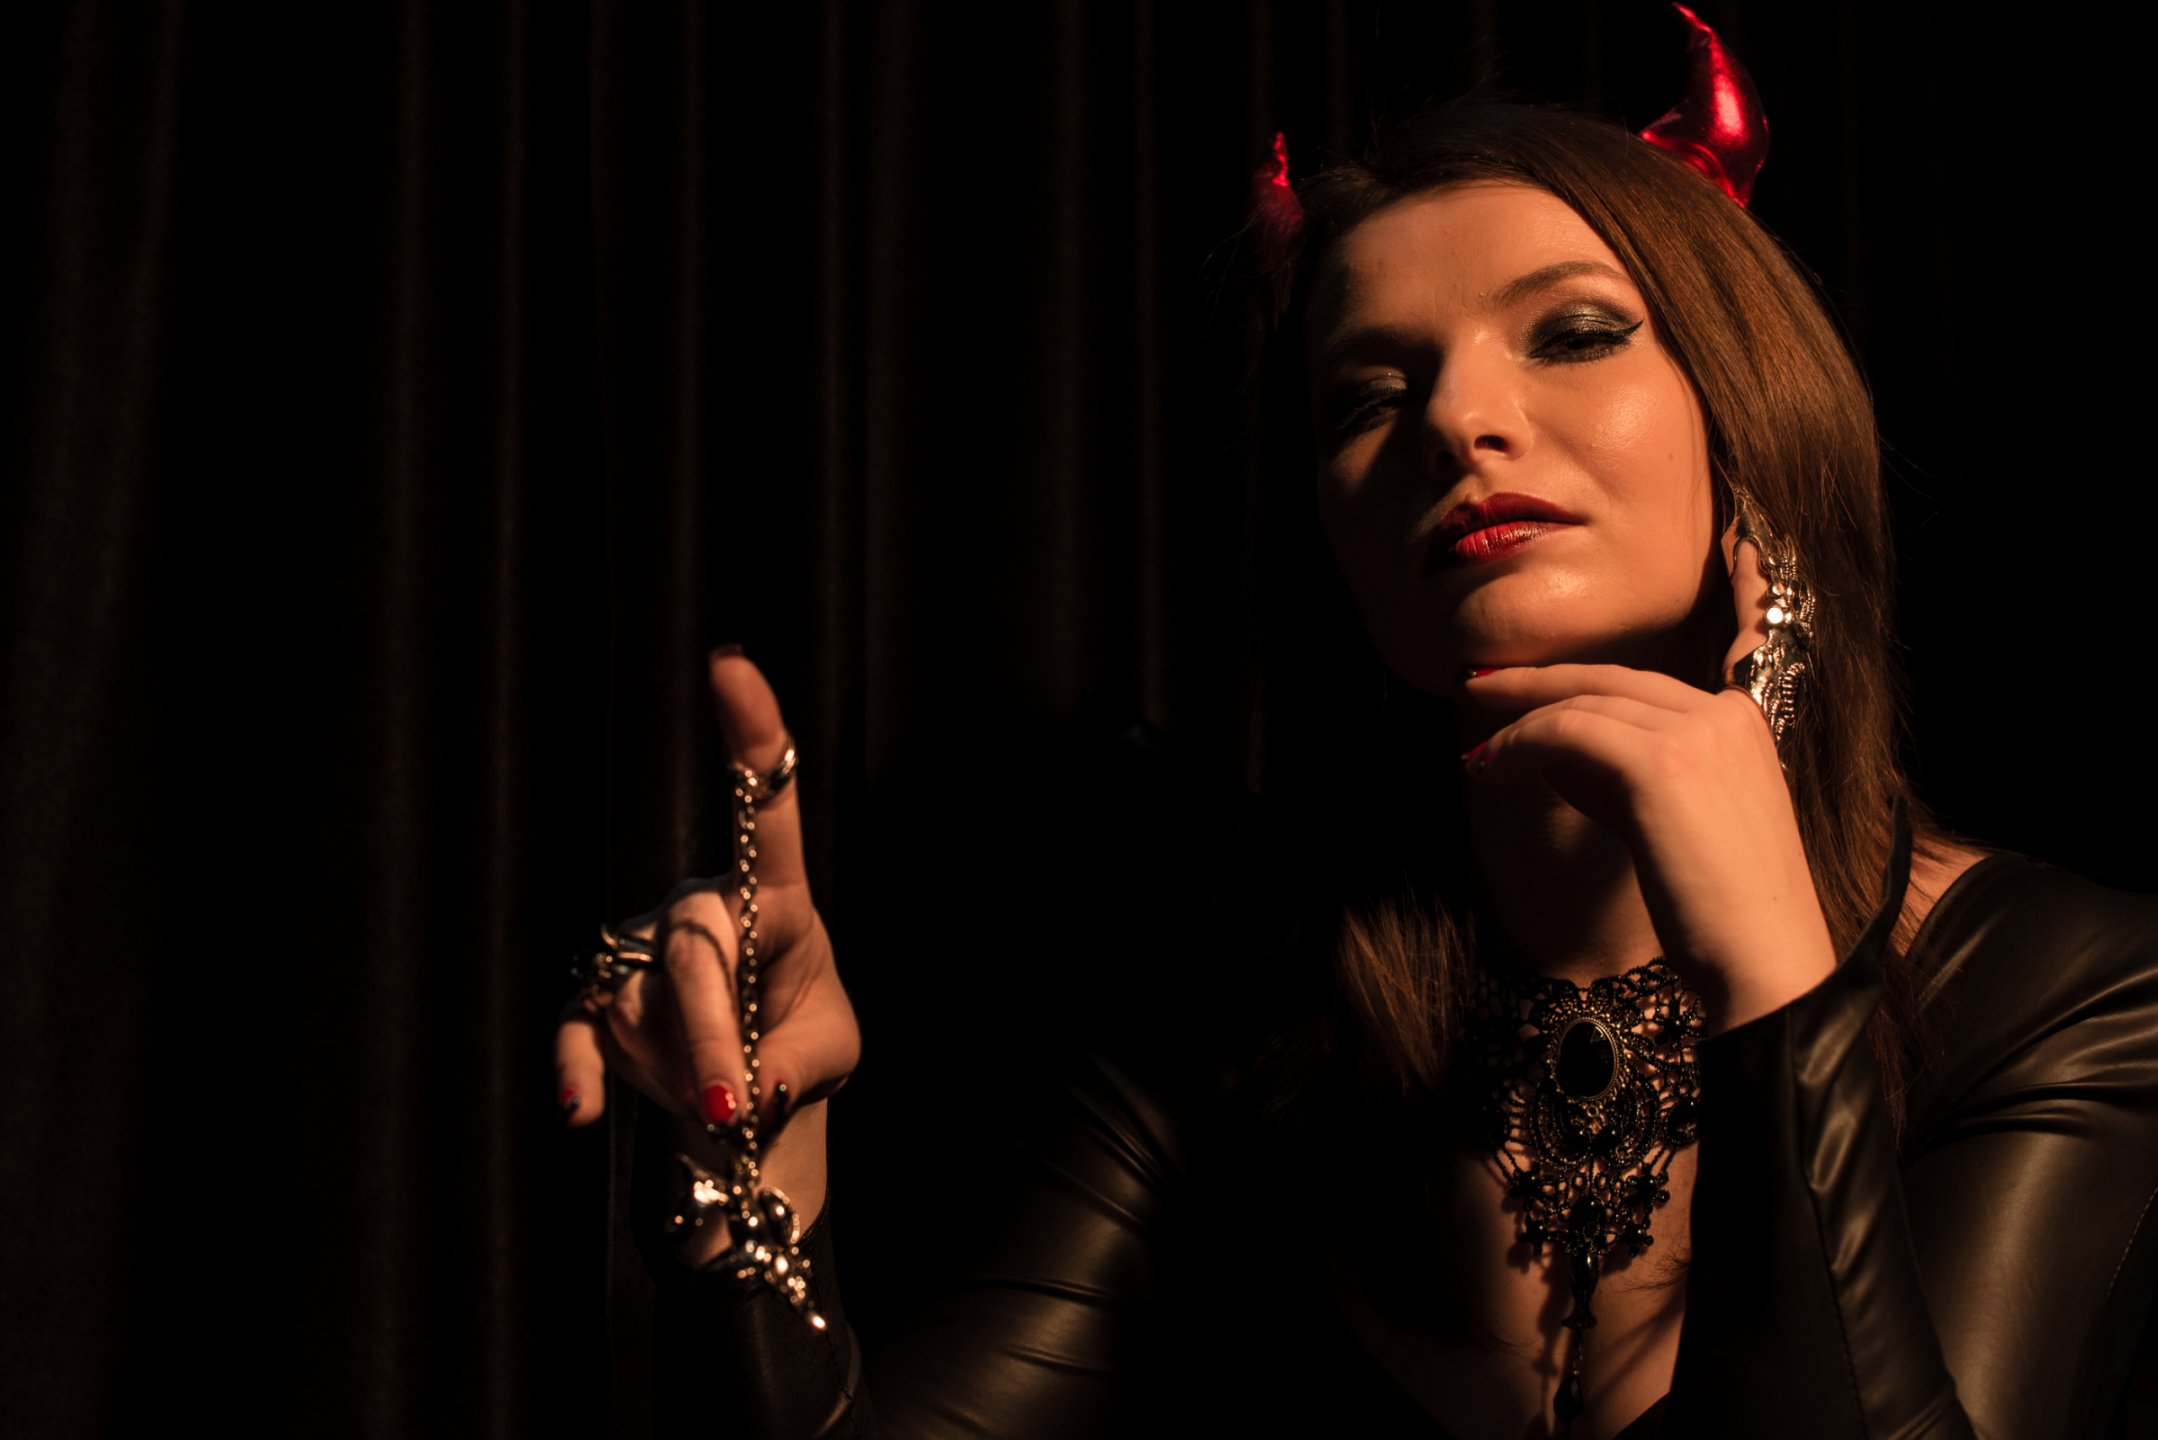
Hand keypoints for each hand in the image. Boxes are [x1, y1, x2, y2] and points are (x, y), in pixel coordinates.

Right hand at [554, 651, 860, 1247]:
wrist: (751, 1095)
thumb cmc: (802, 1046)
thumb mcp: (829, 1055)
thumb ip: (796, 1066)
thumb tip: (745, 1089)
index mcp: (778, 899)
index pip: (767, 810)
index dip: (752, 736)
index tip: (731, 664)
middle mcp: (703, 906)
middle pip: (695, 956)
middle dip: (712, 1038)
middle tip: (731, 1108)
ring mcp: (643, 947)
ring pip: (643, 1006)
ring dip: (679, 1072)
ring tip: (719, 1101)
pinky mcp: (599, 995)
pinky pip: (578, 1027)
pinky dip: (581, 1073)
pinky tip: (586, 1110)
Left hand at [1463, 536, 1835, 1030]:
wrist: (1765, 961)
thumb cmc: (1718, 911)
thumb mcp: (1669, 824)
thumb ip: (1619, 778)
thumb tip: (1547, 749)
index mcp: (1739, 722)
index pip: (1642, 684)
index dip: (1574, 681)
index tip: (1520, 691)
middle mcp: (1722, 714)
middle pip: (1609, 678)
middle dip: (1536, 682)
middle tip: (1478, 687)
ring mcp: (1696, 732)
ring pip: (1583, 703)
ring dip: (1519, 723)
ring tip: (1478, 750)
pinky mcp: (1661, 761)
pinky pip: (1569, 732)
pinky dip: (1521, 744)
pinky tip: (1491, 766)